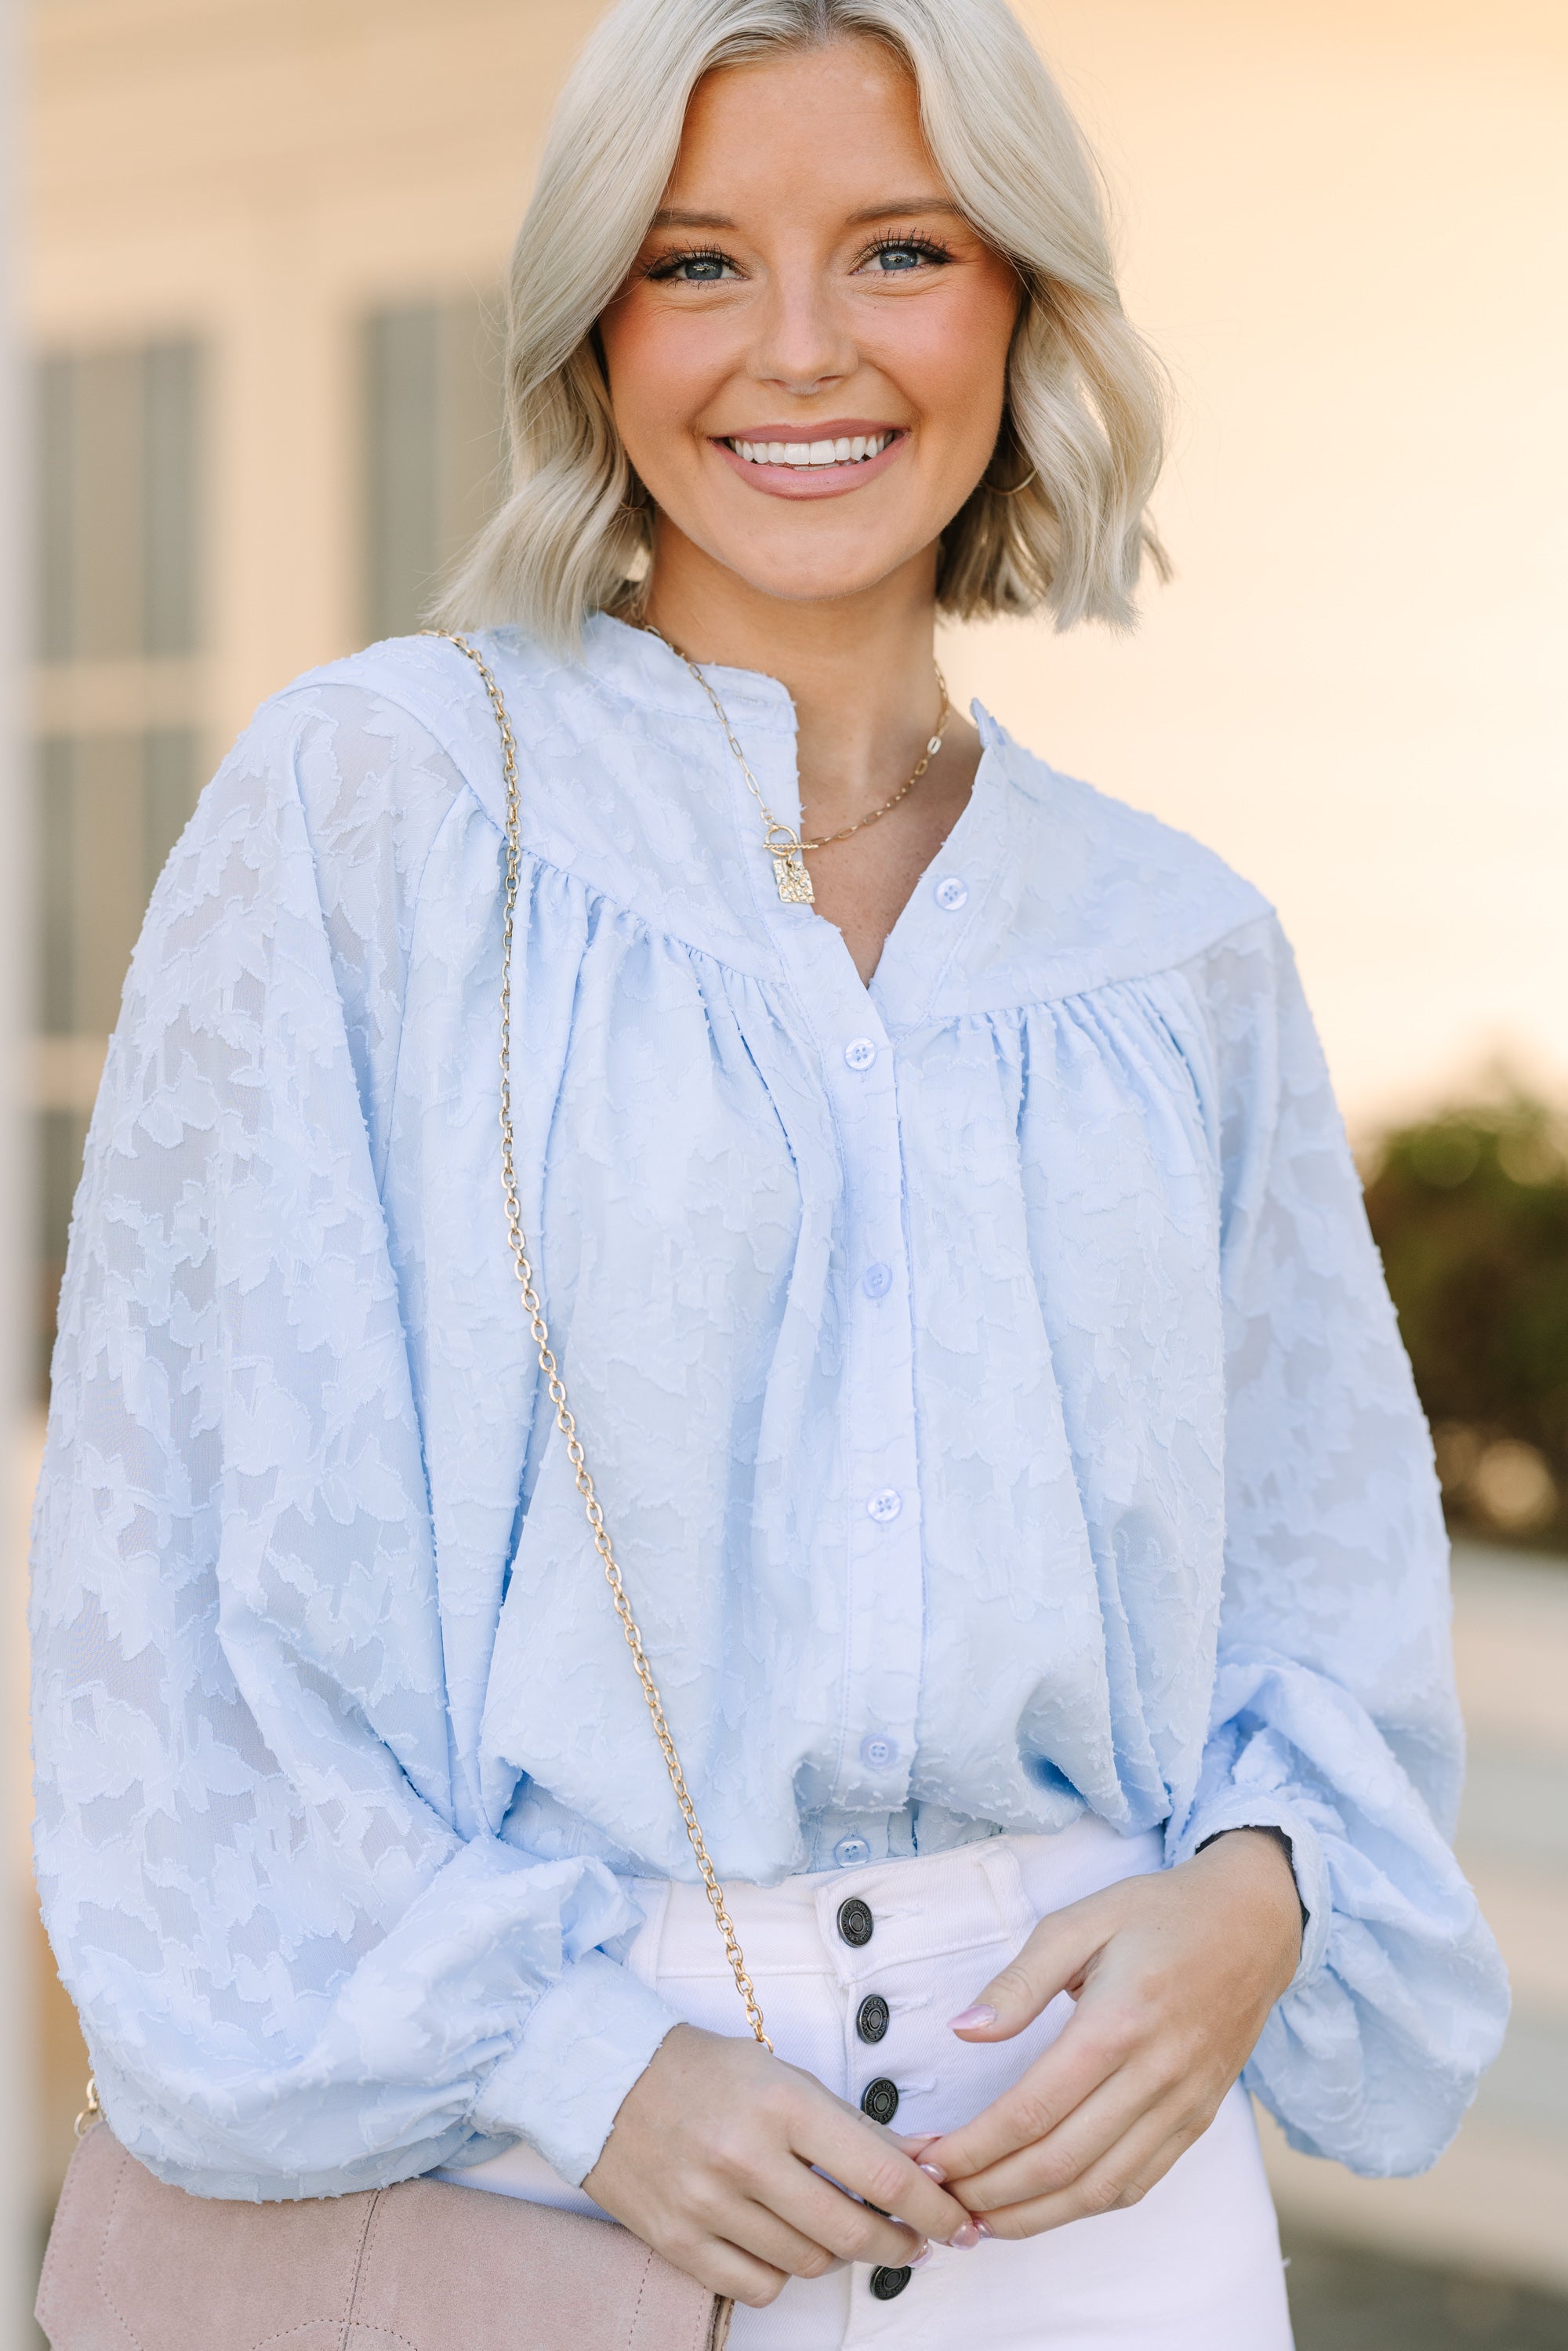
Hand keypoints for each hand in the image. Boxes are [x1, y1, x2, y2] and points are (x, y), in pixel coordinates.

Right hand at [583, 2023, 979, 2306]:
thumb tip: (927, 2161)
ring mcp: (708, 2205)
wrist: (604, 2080)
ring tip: (845, 2231)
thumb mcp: (786, 2076)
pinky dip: (784, 2273)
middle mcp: (745, 2157)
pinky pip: (759, 2285)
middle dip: (900, 2245)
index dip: (933, 2208)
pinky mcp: (678, 2242)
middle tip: (917, 2241)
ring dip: (841, 2255)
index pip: (882, 2174)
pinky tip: (787, 2244)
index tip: (957, 2221)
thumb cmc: (704, 2071)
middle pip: (852, 2233)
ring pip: (808, 2264)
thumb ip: (853, 2125)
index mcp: (781, 2103)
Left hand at [918, 1830, 1302, 2237]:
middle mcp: (1154, 2076)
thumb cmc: (1159, 1914)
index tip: (928, 2159)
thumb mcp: (1080, 1921)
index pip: (1032, 2110)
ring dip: (1033, 2215)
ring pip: (1100, 2189)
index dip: (974, 2146)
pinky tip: (1045, 2207)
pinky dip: (1086, 2206)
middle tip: (940, 2195)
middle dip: (990, 2190)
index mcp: (1117, 2022)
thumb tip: (964, 2029)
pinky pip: (1139, 2182)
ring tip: (980, 2218)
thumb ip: (1020, 1980)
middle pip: (1060, 2162)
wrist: (1253, 1922)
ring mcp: (1182, 2105)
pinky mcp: (1197, 2120)